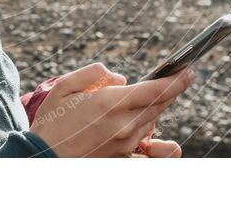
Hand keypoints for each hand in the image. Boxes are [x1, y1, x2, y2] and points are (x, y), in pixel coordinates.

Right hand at [29, 62, 193, 157]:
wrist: (41, 158)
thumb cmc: (51, 120)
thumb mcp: (65, 86)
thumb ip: (95, 74)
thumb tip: (121, 78)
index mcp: (110, 103)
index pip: (157, 90)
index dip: (177, 79)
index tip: (189, 70)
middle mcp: (124, 125)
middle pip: (160, 105)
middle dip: (169, 91)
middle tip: (175, 78)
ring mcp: (126, 145)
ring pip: (152, 122)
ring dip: (152, 110)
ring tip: (137, 103)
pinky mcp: (123, 160)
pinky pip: (149, 150)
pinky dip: (154, 142)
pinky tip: (153, 137)